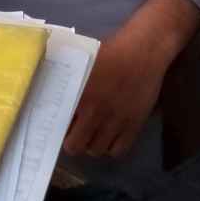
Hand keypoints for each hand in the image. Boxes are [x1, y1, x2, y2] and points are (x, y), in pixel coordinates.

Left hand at [63, 0, 199, 159]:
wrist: (145, 50)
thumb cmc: (113, 51)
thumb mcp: (86, 62)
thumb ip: (71, 80)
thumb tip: (54, 90)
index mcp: (80, 95)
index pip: (60, 125)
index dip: (58, 129)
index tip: (60, 126)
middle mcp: (95, 113)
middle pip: (76, 145)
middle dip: (73, 142)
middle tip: (75, 134)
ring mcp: (116, 121)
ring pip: (96, 150)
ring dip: (92, 145)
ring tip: (94, 135)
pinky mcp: (134, 125)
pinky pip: (118, 150)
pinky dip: (112, 148)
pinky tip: (111, 136)